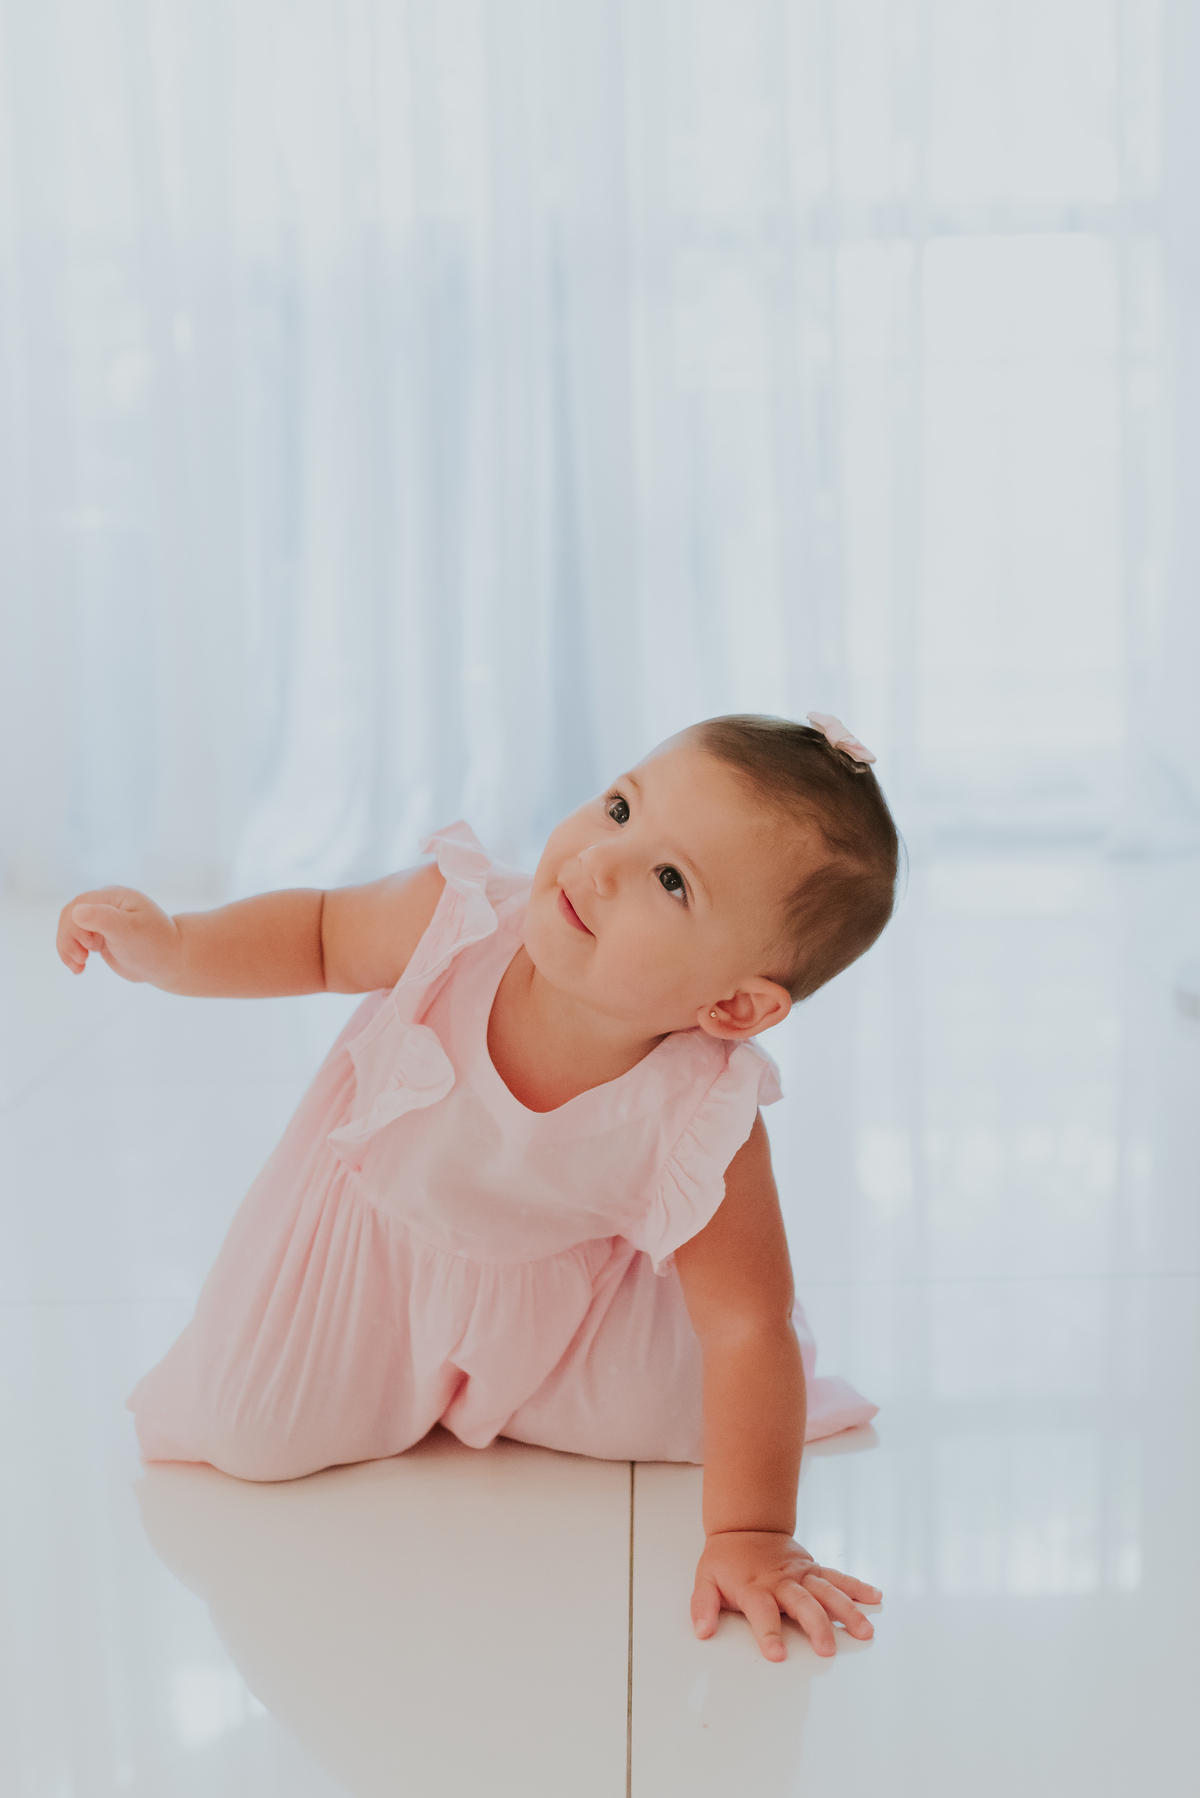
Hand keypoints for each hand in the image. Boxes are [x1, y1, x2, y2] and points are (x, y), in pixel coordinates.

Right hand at [57, 887, 180, 985]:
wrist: (171, 961)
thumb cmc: (154, 944)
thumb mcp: (128, 930)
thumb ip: (103, 918)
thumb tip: (75, 910)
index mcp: (114, 897)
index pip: (79, 904)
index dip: (75, 925)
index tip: (89, 946)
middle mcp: (106, 905)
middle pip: (70, 916)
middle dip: (68, 939)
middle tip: (81, 960)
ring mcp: (102, 921)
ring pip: (70, 929)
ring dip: (67, 948)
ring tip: (79, 967)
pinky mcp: (101, 936)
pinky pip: (77, 941)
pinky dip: (72, 954)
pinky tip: (79, 969)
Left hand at [692, 1531, 879, 1661]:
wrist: (745, 1526)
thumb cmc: (726, 1560)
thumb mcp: (705, 1579)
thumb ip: (703, 1605)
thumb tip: (701, 1630)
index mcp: (754, 1587)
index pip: (761, 1612)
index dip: (768, 1633)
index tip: (777, 1654)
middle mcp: (781, 1581)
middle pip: (802, 1604)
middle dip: (816, 1626)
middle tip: (827, 1649)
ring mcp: (801, 1574)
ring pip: (827, 1591)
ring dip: (847, 1610)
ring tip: (865, 1631)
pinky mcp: (813, 1569)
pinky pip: (837, 1577)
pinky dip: (857, 1586)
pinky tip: (875, 1598)